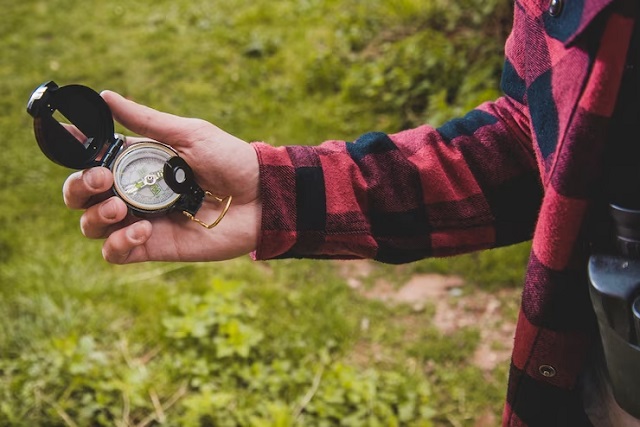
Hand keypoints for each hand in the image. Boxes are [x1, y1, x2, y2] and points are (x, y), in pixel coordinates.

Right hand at [62, 90, 260, 263]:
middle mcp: (133, 192)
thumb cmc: (230, 160)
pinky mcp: (154, 247)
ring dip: (97, 217)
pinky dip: (118, 243)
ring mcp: (141, 221)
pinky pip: (116, 253)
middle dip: (80, 188)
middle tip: (102, 181)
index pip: (91, 159)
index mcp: (137, 162)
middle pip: (81, 196)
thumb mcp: (188, 134)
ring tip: (123, 207)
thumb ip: (146, 121)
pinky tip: (141, 230)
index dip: (72, 153)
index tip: (62, 140)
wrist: (261, 197)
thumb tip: (105, 96)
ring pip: (91, 226)